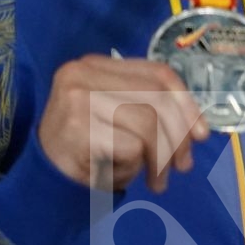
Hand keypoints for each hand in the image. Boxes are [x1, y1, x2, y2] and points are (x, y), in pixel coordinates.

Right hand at [37, 55, 208, 192]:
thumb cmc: (88, 145)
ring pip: (148, 124)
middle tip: (183, 167)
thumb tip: (199, 130)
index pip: (158, 74)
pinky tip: (120, 175)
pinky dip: (134, 166)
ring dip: (160, 159)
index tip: (202, 135)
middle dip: (179, 137)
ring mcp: (78, 98)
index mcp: (98, 64)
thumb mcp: (120, 117)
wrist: (42, 174)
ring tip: (157, 180)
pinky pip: (130, 147)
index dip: (187, 104)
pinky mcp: (76, 127)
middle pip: (157, 99)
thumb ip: (154, 109)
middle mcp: (84, 73)